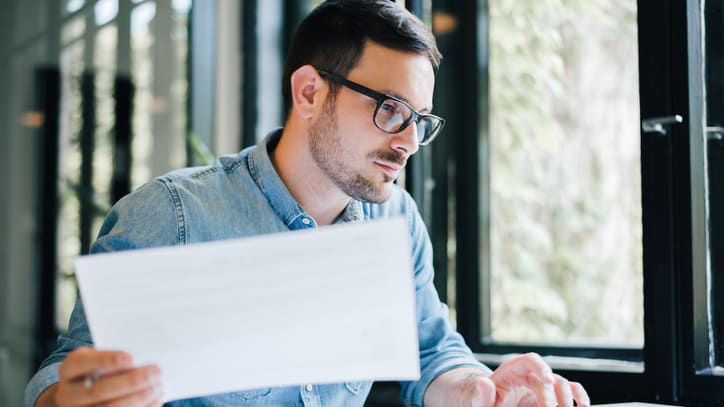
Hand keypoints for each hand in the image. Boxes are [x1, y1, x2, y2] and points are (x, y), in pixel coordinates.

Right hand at [42, 348, 162, 406]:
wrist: (84, 394)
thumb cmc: (100, 369)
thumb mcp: (100, 358)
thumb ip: (116, 357)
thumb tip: (144, 355)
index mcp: (69, 369)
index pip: (80, 363)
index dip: (106, 360)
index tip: (131, 357)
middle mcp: (68, 393)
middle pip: (98, 390)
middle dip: (130, 382)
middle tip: (155, 372)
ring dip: (138, 398)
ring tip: (158, 386)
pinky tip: (155, 399)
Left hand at [424, 353, 589, 406]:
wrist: (490, 404)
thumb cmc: (484, 401)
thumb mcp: (479, 401)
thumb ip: (482, 395)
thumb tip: (482, 382)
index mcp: (512, 370)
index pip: (530, 360)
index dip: (541, 368)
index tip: (548, 381)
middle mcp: (530, 374)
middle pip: (549, 377)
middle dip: (552, 396)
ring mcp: (542, 385)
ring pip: (563, 384)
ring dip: (567, 398)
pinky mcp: (550, 396)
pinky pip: (569, 391)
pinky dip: (578, 396)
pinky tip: (583, 405)